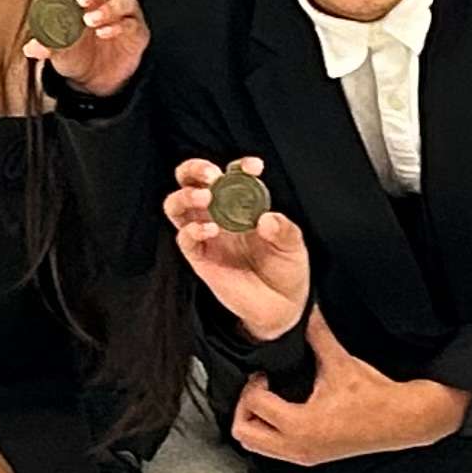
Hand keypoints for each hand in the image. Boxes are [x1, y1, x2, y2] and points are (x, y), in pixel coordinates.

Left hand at [27, 0, 144, 100]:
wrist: (95, 82)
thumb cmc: (76, 54)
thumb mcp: (58, 50)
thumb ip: (46, 46)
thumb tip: (30, 48)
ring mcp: (127, 15)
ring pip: (126, 0)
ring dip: (108, 8)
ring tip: (89, 21)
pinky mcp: (138, 33)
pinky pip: (132, 23)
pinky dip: (117, 26)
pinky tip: (103, 33)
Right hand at [163, 155, 308, 339]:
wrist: (281, 307)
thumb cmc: (286, 269)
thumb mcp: (294, 246)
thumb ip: (284, 230)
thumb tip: (266, 219)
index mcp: (242, 203)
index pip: (231, 174)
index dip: (239, 165)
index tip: (254, 166)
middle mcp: (219, 214)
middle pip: (190, 180)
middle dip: (194, 169)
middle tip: (211, 175)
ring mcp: (207, 235)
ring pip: (177, 206)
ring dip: (186, 195)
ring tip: (206, 198)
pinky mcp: (200, 258)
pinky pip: (184, 239)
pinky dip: (192, 229)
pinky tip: (211, 230)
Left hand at [231, 306, 465, 467]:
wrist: (402, 420)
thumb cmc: (376, 398)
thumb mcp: (340, 361)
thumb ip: (317, 333)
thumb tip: (305, 310)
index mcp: (301, 425)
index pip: (253, 407)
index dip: (253, 384)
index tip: (264, 372)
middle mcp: (298, 447)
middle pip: (244, 435)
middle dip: (244, 407)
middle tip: (259, 387)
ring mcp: (304, 456)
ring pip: (257, 446)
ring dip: (255, 421)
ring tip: (270, 398)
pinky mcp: (311, 457)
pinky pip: (274, 450)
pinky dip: (269, 431)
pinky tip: (284, 409)